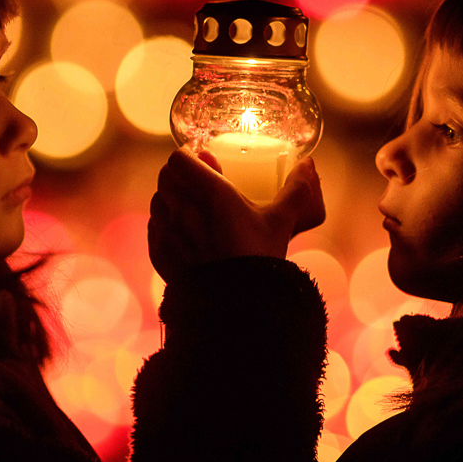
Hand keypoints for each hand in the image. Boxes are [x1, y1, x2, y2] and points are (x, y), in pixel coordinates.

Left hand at [148, 147, 324, 282]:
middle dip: (180, 175)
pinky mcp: (159, 253)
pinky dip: (164, 223)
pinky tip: (182, 231)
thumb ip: (295, 190)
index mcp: (210, 192)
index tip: (202, 160)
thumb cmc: (258, 259)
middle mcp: (182, 208)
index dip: (187, 156)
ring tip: (190, 207)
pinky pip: (154, 227)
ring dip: (170, 198)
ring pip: (158, 201)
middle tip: (198, 182)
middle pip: (166, 176)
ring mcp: (167, 231)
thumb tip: (307, 164)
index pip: (178, 159)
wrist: (236, 306)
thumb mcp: (281, 221)